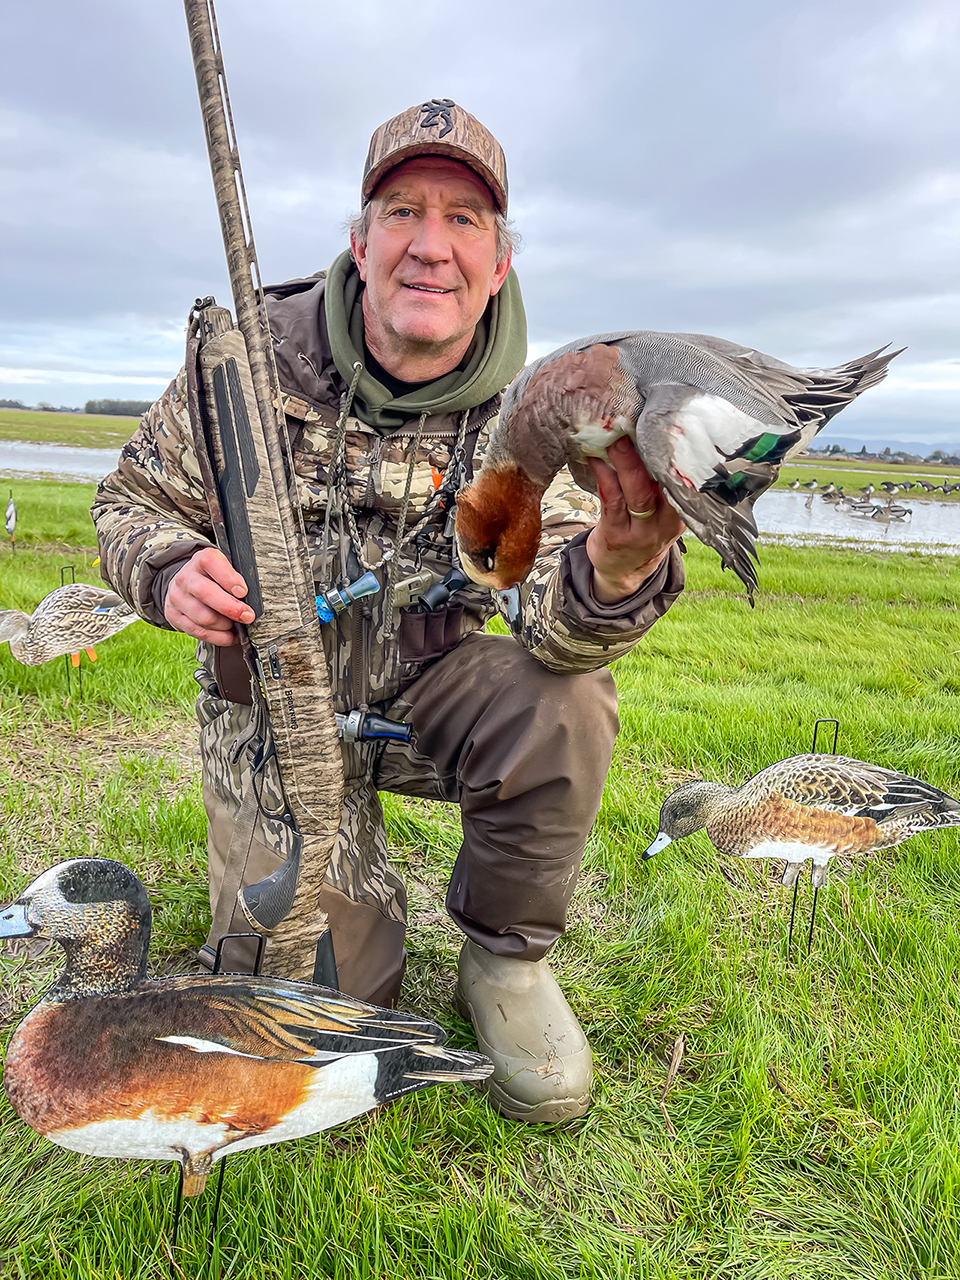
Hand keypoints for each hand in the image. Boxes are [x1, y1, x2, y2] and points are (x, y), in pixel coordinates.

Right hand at [163, 546, 253, 645]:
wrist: (185, 586)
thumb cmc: (212, 578)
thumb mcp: (224, 570)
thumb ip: (235, 579)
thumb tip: (248, 601)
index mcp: (200, 561)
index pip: (211, 562)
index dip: (228, 578)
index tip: (243, 592)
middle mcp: (185, 577)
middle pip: (205, 593)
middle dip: (230, 608)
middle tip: (247, 616)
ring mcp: (177, 597)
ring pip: (203, 617)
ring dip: (225, 625)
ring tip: (236, 625)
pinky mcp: (173, 615)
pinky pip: (198, 631)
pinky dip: (218, 637)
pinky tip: (228, 636)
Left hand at [585, 437, 684, 602]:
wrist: (625, 573)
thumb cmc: (644, 531)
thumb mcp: (664, 513)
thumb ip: (661, 484)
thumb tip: (651, 435)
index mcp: (682, 512)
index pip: (683, 480)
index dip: (676, 455)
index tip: (667, 426)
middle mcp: (665, 523)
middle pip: (661, 485)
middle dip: (647, 455)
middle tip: (634, 427)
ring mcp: (641, 532)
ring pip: (636, 494)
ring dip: (624, 464)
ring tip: (613, 440)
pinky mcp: (617, 536)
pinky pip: (612, 503)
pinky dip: (604, 478)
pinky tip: (595, 461)